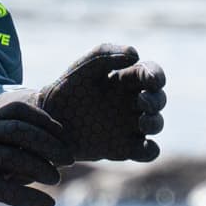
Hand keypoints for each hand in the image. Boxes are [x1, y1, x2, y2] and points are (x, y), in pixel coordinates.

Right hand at [0, 112, 74, 205]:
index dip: (44, 119)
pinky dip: (30, 197)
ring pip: (12, 158)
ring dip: (40, 167)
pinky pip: (4, 190)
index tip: (63, 133)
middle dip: (48, 143)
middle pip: (19, 131)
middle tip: (69, 158)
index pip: (20, 110)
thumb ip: (20, 138)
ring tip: (56, 179)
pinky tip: (48, 204)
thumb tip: (61, 143)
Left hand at [33, 43, 167, 163]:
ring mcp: (129, 126)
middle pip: (158, 99)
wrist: (48, 121)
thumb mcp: (83, 67)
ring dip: (155, 122)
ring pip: (156, 124)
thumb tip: (135, 55)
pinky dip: (151, 151)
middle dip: (156, 100)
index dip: (156, 75)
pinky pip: (148, 152)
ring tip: (142, 122)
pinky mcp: (124, 148)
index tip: (152, 80)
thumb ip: (106, 54)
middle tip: (144, 102)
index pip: (150, 74)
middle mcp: (131, 102)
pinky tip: (142, 146)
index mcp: (125, 80)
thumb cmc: (67, 90)